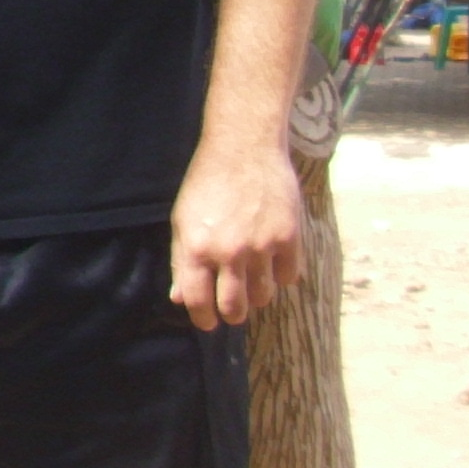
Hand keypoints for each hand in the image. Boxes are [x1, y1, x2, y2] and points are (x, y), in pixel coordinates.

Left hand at [168, 141, 307, 330]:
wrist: (244, 146)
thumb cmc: (207, 182)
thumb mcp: (182, 220)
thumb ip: (181, 262)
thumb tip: (179, 300)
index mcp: (196, 248)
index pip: (197, 302)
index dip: (203, 318)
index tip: (208, 321)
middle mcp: (228, 252)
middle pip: (234, 308)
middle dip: (232, 313)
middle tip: (233, 307)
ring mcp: (261, 246)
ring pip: (263, 297)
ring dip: (258, 295)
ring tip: (253, 279)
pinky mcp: (289, 237)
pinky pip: (289, 277)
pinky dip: (282, 275)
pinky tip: (274, 260)